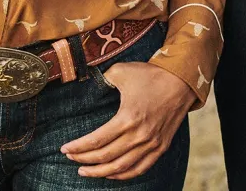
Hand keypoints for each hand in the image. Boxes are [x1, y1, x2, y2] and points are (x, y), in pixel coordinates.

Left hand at [61, 61, 196, 180]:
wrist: (180, 81)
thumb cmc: (150, 75)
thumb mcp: (121, 71)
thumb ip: (102, 79)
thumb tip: (88, 83)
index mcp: (127, 118)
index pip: (97, 140)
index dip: (79, 147)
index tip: (64, 149)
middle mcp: (139, 136)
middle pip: (106, 157)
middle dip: (84, 160)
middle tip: (70, 159)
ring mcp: (151, 144)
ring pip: (121, 168)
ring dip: (101, 172)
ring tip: (85, 171)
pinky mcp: (160, 147)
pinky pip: (139, 169)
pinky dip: (123, 175)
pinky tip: (110, 174)